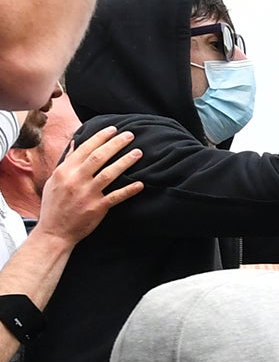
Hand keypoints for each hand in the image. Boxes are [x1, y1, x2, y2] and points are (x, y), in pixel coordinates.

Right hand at [35, 127, 142, 244]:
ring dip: (125, 162)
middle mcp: (75, 180)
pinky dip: (129, 190)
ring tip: (138, 153)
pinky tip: (140, 184)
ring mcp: (87, 194)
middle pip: (99, 157)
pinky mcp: (97, 208)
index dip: (100, 137)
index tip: (113, 129)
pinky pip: (116, 196)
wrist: (54, 232)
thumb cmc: (55, 205)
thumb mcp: (54, 180)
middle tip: (130, 135)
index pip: (84, 149)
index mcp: (64, 172)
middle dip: (116, 144)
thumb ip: (67, 161)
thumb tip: (74, 142)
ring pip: (109, 174)